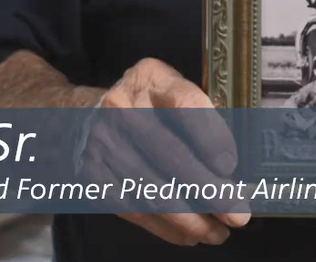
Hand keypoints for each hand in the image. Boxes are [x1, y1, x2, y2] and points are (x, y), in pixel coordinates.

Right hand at [84, 58, 248, 246]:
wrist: (78, 116)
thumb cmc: (142, 105)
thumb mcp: (168, 89)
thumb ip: (200, 115)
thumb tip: (233, 170)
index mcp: (151, 79)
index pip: (185, 105)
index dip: (211, 137)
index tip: (230, 166)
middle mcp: (122, 108)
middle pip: (171, 156)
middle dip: (210, 191)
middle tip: (237, 214)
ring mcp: (103, 145)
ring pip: (153, 192)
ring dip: (192, 220)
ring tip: (218, 232)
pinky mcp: (93, 178)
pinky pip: (135, 210)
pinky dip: (166, 229)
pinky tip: (190, 235)